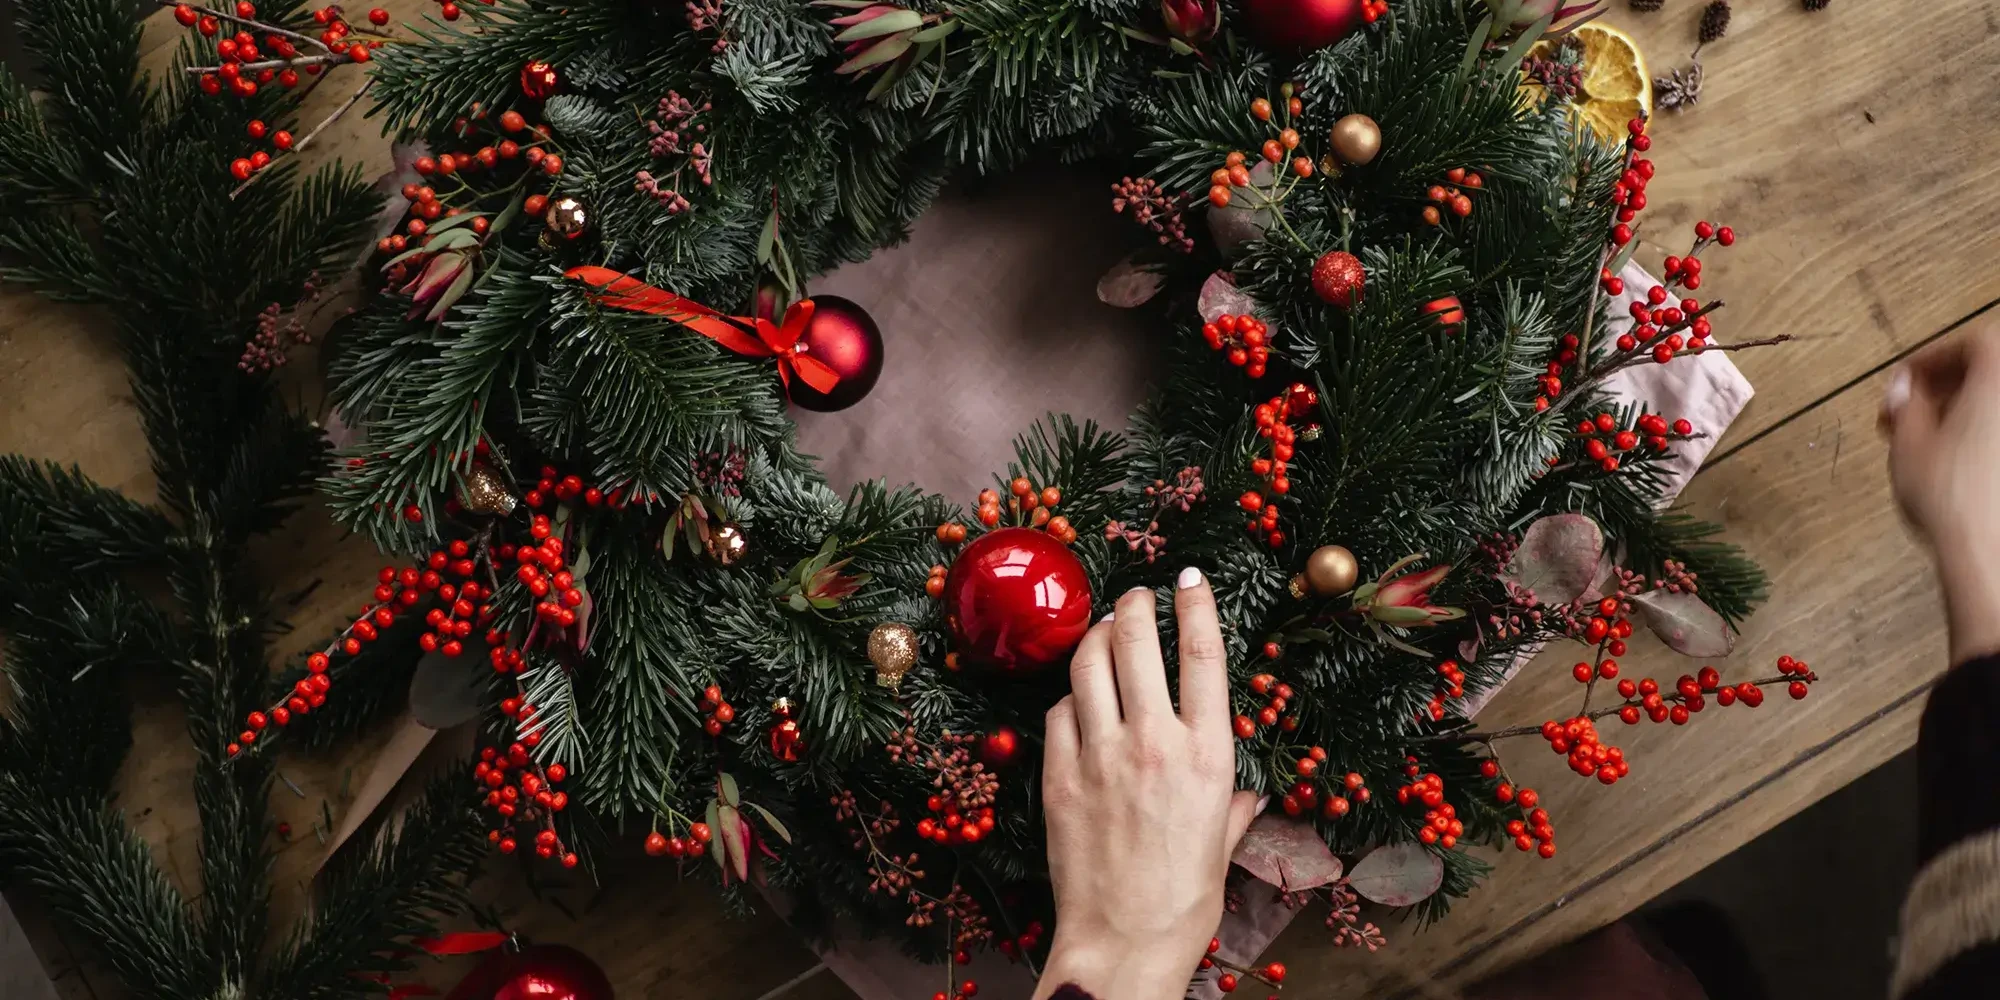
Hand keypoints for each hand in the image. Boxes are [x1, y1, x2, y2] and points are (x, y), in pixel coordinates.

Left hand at [1032, 568, 1261, 999]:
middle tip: (1136, 595)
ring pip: (1088, 664)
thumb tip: (1247, 794)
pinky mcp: (1059, 775)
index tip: (1188, 578)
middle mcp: (1154, 743)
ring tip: (1102, 627)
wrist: (1123, 943)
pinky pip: (1059, 712)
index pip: (1203, 655)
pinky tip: (1076, 696)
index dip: (1194, 605)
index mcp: (1207, 755)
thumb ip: (1233, 805)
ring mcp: (1101, 755)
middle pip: (1137, 642)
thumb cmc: (1184, 901)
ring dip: (1095, 635)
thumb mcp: (1223, 845)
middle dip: (1135, 606)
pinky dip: (1069, 695)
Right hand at [1881, 320, 1999, 662]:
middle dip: (1947, 388)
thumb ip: (1907, 405)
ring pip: (1994, 410)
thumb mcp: (1909, 443)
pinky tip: (1959, 466)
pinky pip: (1998, 438)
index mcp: (1999, 379)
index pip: (1974, 343)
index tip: (1903, 382)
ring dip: (1966, 415)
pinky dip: (1983, 440)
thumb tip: (1904, 388)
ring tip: (1927, 445)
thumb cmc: (1950, 495)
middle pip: (1991, 373)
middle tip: (1908, 414)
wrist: (1990, 553)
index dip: (1934, 357)